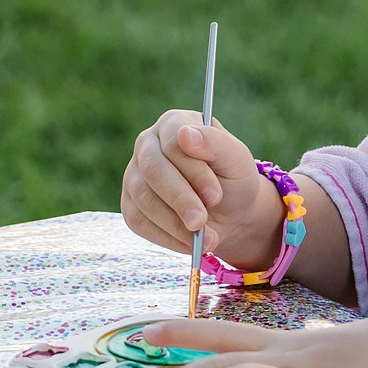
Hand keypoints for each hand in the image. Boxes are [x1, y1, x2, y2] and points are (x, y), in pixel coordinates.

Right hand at [121, 109, 281, 269]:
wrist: (231, 212)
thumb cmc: (233, 178)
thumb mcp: (236, 159)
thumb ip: (215, 143)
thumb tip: (185, 135)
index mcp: (173, 124)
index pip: (172, 142)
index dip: (193, 170)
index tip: (215, 195)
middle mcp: (148, 145)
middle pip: (153, 170)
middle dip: (180, 199)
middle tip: (201, 222)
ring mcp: (134, 175)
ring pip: (143, 198)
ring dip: (175, 223)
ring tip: (206, 238)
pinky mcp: (130, 205)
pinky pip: (138, 222)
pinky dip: (166, 237)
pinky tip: (189, 243)